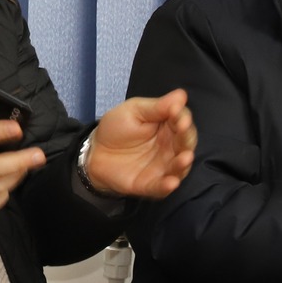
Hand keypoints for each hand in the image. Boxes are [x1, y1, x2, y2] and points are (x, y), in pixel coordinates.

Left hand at [81, 90, 197, 198]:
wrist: (95, 152)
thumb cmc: (116, 128)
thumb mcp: (134, 111)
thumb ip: (157, 107)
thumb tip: (181, 95)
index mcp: (168, 127)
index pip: (181, 121)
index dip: (182, 116)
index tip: (176, 112)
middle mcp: (170, 148)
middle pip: (185, 143)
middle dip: (186, 137)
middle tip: (183, 129)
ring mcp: (162, 167)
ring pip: (179, 167)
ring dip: (183, 164)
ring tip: (185, 158)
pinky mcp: (151, 184)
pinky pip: (161, 187)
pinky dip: (167, 186)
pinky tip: (171, 182)